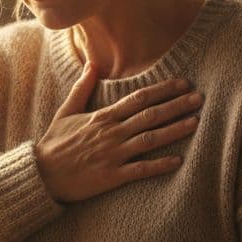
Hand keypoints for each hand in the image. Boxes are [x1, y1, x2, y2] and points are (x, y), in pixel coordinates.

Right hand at [36, 64, 202, 202]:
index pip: (139, 98)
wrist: (41, 175)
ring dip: (175, 130)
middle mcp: (111, 133)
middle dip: (177, 105)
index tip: (183, 83)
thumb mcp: (65, 111)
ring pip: (150, 139)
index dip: (163, 89)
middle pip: (150, 115)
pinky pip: (141, 170)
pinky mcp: (112, 177)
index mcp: (103, 117)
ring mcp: (113, 155)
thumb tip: (92, 64)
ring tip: (196, 122)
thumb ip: (82, 88)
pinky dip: (160, 165)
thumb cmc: (54, 144)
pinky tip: (178, 161)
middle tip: (199, 98)